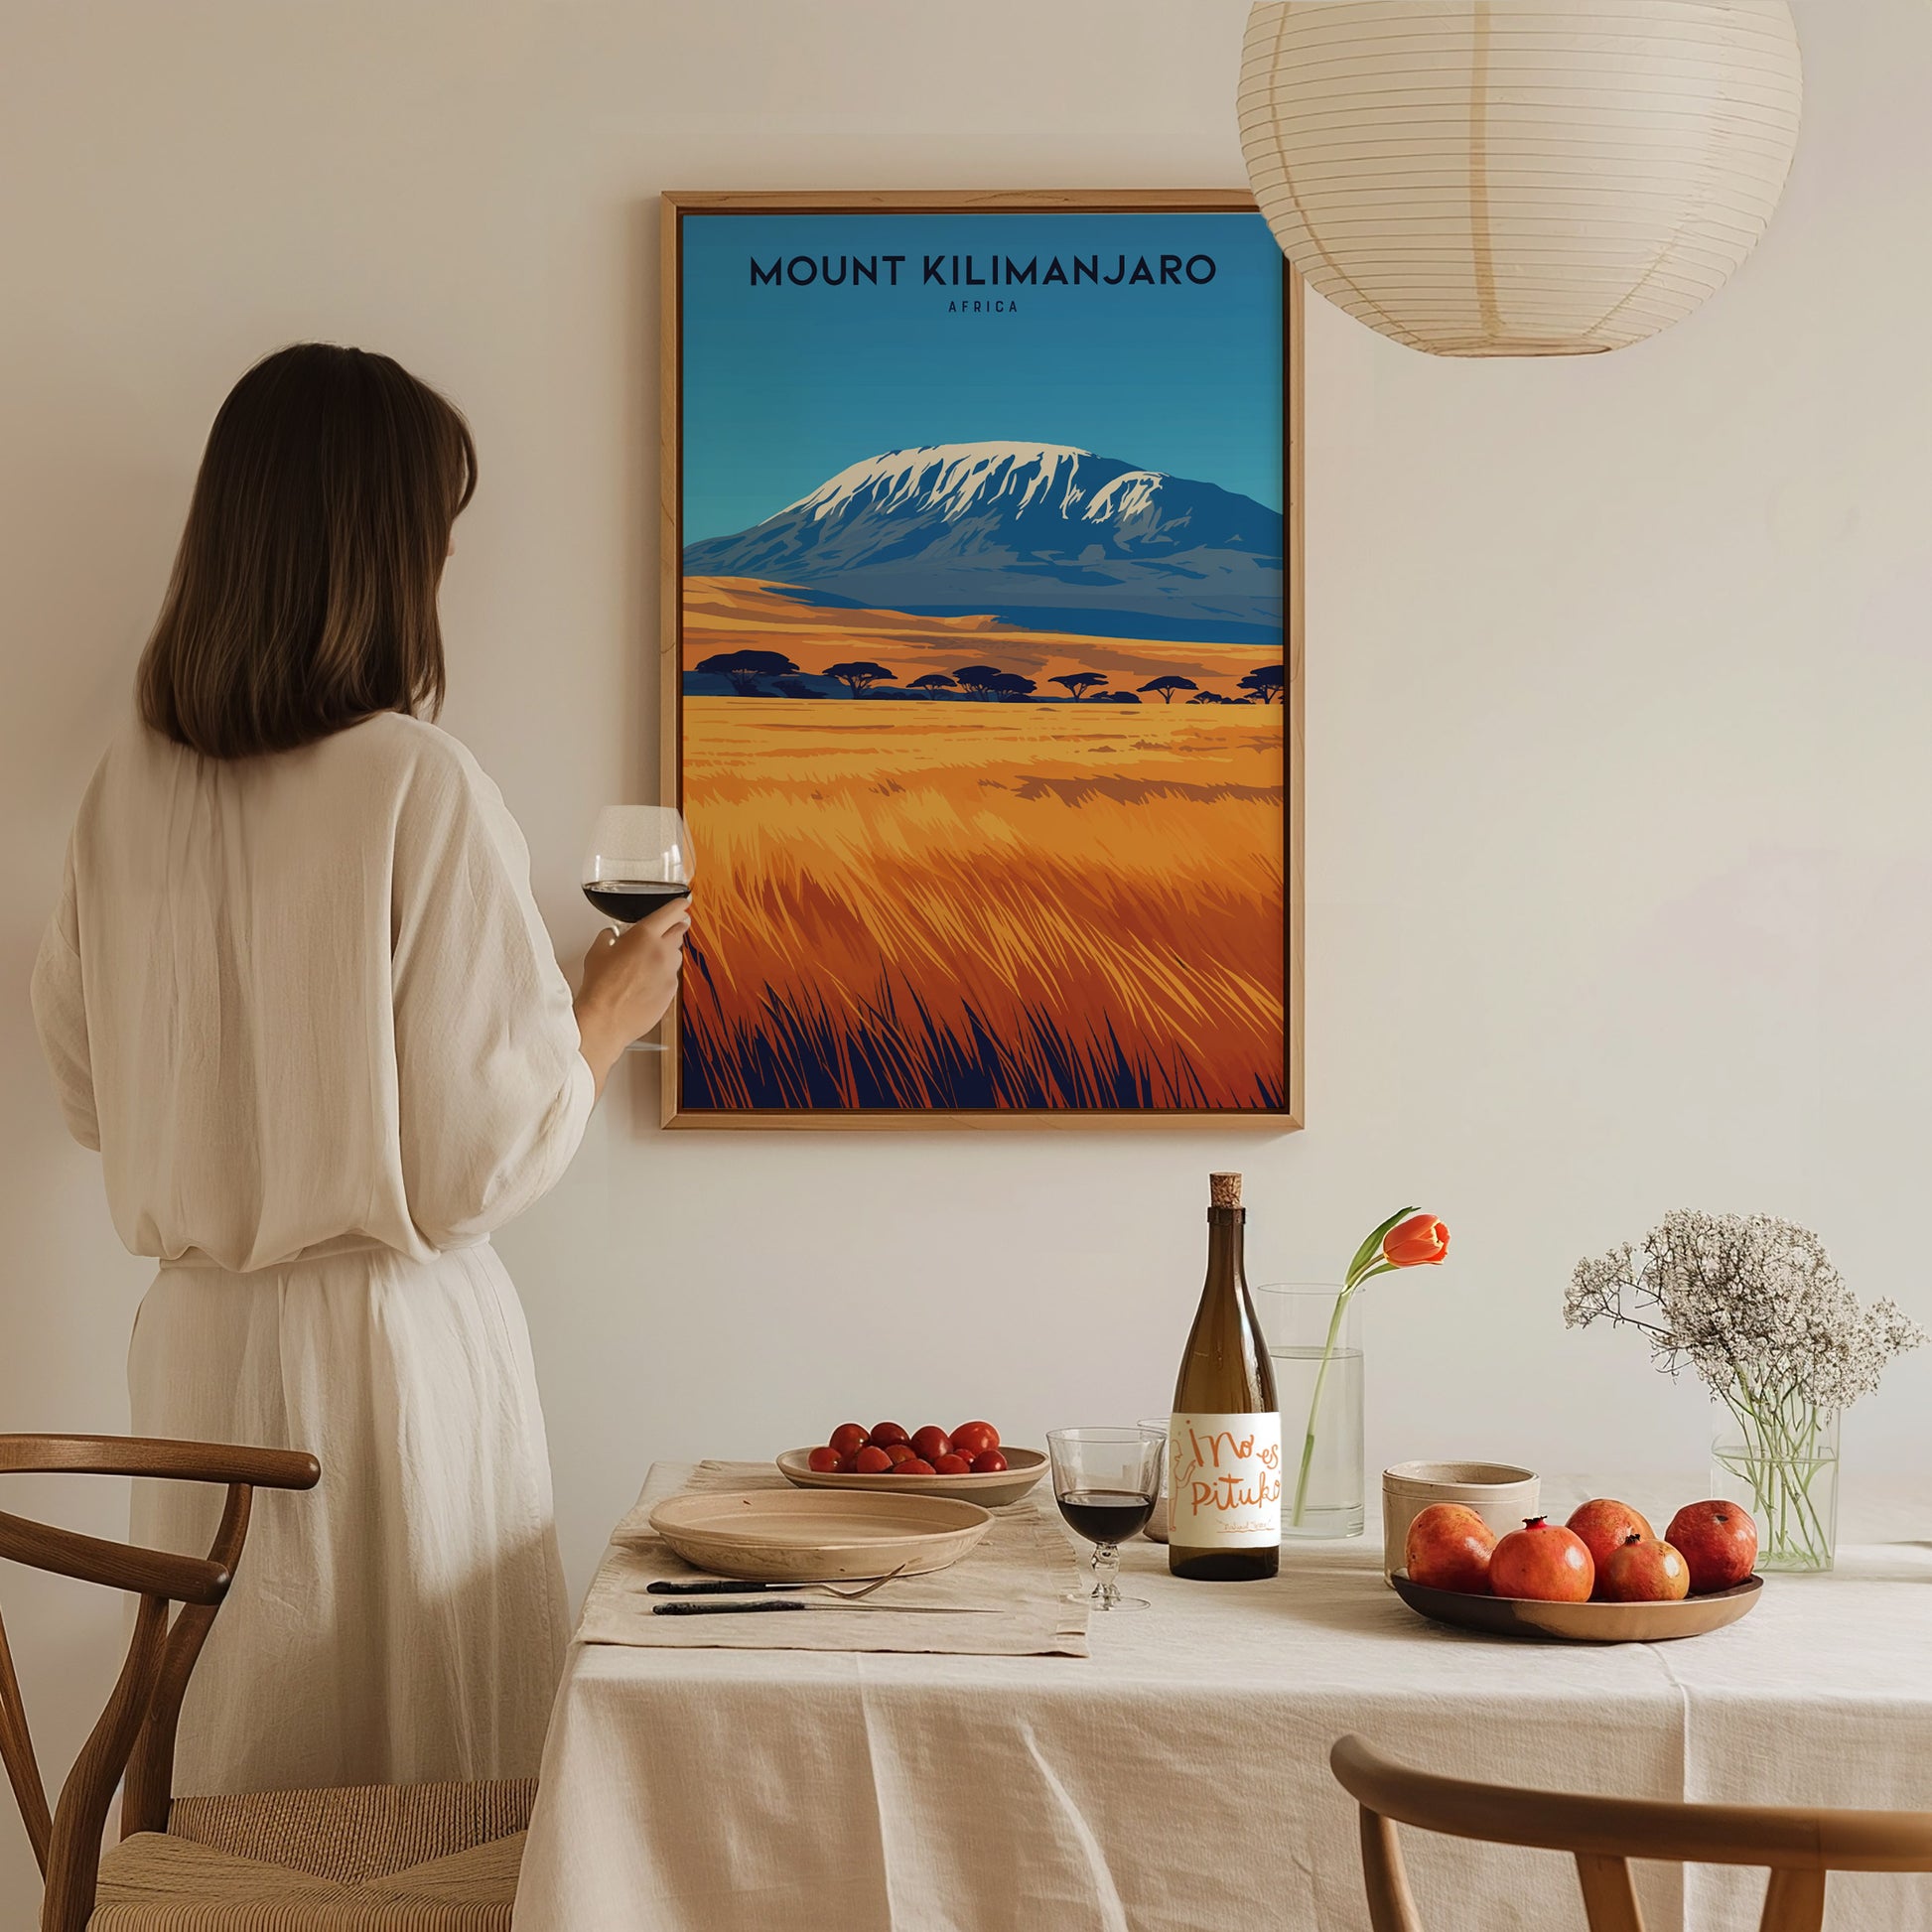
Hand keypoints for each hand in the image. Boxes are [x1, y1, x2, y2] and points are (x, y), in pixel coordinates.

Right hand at [574, 896, 691, 1095]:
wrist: (605, 1019)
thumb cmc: (600, 987)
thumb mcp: (597, 952)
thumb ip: (609, 937)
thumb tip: (612, 935)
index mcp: (644, 935)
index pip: (671, 912)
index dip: (679, 905)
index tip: (683, 903)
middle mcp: (662, 951)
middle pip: (679, 931)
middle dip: (673, 929)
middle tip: (666, 931)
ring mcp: (669, 972)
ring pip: (675, 956)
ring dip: (666, 954)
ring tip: (646, 965)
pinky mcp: (672, 991)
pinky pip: (672, 977)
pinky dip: (663, 976)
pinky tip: (645, 984)